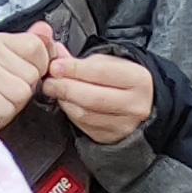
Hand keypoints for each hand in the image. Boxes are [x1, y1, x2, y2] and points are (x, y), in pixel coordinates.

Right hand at [0, 27, 61, 134]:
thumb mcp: (15, 66)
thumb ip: (33, 46)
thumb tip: (45, 30)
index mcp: (0, 40)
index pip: (37, 47)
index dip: (38, 68)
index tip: (20, 75)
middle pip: (32, 73)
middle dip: (25, 89)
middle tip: (6, 92)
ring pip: (22, 92)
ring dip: (15, 104)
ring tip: (0, 100)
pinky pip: (8, 108)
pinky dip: (4, 115)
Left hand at [37, 46, 155, 148]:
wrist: (142, 104)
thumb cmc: (123, 80)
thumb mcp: (110, 63)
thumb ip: (83, 61)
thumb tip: (56, 54)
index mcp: (138, 80)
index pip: (101, 73)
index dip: (75, 69)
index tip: (56, 66)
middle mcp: (134, 105)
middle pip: (92, 98)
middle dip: (65, 87)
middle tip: (49, 81)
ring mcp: (124, 125)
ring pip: (85, 114)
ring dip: (64, 100)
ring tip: (54, 89)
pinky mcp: (110, 138)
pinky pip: (83, 126)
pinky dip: (70, 112)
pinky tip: (66, 102)